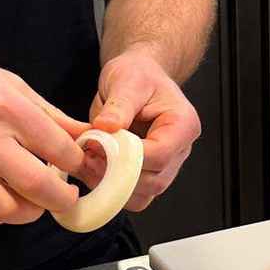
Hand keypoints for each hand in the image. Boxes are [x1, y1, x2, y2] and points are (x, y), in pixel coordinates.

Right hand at [0, 48, 89, 226]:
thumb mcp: (11, 85)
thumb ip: (50, 115)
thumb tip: (85, 136)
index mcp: (8, 109)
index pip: (58, 149)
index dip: (77, 163)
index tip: (79, 166)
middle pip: (38, 187)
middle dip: (63, 198)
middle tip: (67, 195)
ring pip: (10, 211)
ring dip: (31, 210)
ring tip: (35, 197)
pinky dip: (1, 213)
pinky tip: (5, 196)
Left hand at [86, 46, 200, 211]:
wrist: (137, 76)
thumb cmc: (138, 74)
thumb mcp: (127, 80)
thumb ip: (119, 106)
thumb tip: (105, 127)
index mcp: (183, 125)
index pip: (159, 155)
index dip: (126, 158)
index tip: (97, 147)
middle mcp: (179, 150)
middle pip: (153, 181)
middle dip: (116, 175)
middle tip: (87, 157)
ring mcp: (165, 166)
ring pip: (142, 195)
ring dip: (111, 186)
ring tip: (87, 163)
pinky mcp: (148, 175)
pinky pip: (132, 195)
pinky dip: (110, 189)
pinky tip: (93, 169)